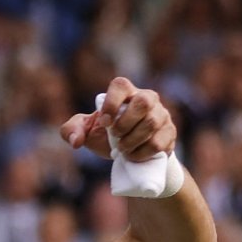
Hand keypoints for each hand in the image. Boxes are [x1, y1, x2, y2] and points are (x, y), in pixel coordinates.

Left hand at [61, 75, 178, 164]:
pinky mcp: (169, 133)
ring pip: (152, 122)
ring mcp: (162, 114)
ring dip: (132, 140)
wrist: (131, 156)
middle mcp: (147, 98)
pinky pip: (159, 141)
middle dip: (125, 123)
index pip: (120, 85)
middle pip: (143, 101)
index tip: (103, 123)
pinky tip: (134, 156)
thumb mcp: (86, 132)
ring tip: (122, 150)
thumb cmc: (107, 137)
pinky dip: (143, 152)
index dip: (111, 102)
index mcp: (126, 92)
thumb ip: (71, 131)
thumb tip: (75, 141)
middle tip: (115, 138)